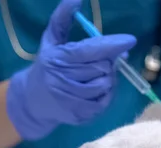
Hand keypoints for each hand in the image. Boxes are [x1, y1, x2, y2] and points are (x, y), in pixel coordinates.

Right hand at [6, 0, 136, 140]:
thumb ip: (63, 18)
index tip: (129, 40)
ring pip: (106, 85)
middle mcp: (63, 81)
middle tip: (104, 59)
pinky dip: (107, 93)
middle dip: (108, 61)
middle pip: (102, 68)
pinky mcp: (79, 116)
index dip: (112, 45)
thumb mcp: (51, 40)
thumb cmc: (46, 65)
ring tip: (98, 74)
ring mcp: (71, 101)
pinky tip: (97, 88)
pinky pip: (105, 101)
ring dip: (108, 77)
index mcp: (57, 59)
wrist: (32, 101)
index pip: (90, 51)